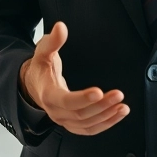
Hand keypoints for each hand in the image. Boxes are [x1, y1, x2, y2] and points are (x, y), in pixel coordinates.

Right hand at [19, 21, 129, 135]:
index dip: (83, 98)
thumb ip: (53, 40)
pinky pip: (89, 129)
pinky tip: (118, 114)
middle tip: (118, 95)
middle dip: (101, 106)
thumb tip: (61, 27)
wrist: (34, 85)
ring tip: (123, 107)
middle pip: (80, 114)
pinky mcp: (72, 124)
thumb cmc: (41, 67)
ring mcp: (64, 120)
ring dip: (107, 117)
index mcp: (48, 94)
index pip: (66, 101)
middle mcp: (56, 112)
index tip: (99, 91)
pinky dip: (105, 124)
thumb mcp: (44, 51)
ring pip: (87, 125)